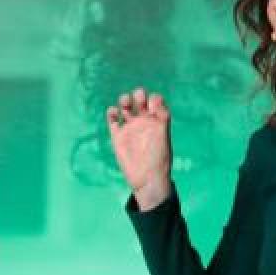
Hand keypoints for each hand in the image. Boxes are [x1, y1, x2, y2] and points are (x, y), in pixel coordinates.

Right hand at [106, 87, 173, 209]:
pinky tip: (114, 113)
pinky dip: (111, 112)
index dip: (154, 98)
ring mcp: (130, 128)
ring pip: (125, 106)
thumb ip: (161, 116)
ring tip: (125, 103)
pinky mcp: (118, 136)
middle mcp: (144, 122)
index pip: (155, 100)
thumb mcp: (163, 134)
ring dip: (124, 100)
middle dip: (138, 95)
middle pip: (139, 99)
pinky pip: (112, 120)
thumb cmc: (160, 159)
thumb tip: (156, 97)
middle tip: (139, 101)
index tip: (153, 105)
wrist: (148, 179)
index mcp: (157, 121)